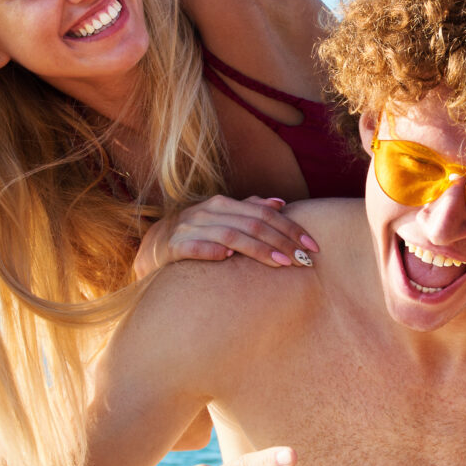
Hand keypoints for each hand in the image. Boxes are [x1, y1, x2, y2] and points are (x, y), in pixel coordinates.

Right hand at [136, 195, 318, 276]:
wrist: (153, 248)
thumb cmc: (195, 235)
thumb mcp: (222, 220)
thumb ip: (248, 210)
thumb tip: (279, 203)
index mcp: (223, 205)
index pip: (264, 214)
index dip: (290, 228)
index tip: (312, 246)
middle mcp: (208, 212)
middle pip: (252, 224)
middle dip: (282, 241)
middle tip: (304, 260)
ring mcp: (189, 228)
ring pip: (230, 235)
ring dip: (258, 249)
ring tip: (281, 263)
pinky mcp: (173, 247)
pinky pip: (193, 246)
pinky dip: (210, 250)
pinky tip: (227, 257)